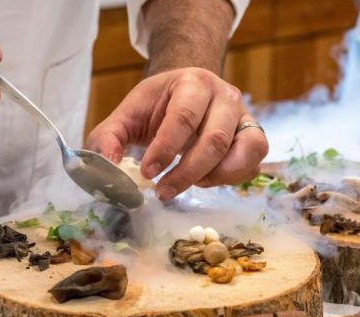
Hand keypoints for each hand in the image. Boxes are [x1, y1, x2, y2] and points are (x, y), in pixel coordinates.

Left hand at [86, 67, 267, 200]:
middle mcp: (225, 96)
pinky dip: (231, 179)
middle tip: (163, 192)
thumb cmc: (157, 106)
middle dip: (187, 172)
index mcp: (193, 83)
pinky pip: (253, 164)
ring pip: (243, 152)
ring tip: (189, 184)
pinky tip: (206, 180)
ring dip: (214, 177)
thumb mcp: (127, 115)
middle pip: (215, 139)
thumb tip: (105, 167)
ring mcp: (244, 116)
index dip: (165, 149)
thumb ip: (108, 138)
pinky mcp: (254, 137)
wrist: (188, 92)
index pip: (183, 117)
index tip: (147, 173)